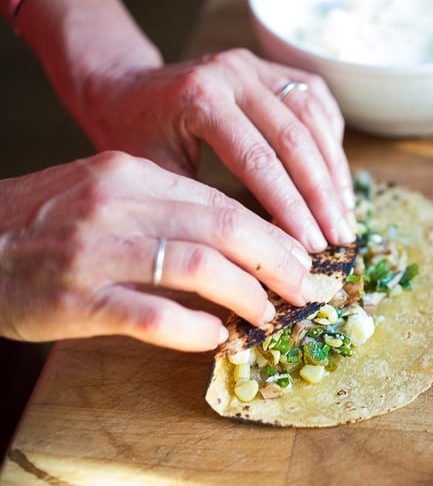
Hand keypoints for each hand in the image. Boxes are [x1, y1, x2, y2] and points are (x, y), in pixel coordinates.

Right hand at [0, 151, 314, 351]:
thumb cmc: (45, 222)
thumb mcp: (106, 194)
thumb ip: (167, 211)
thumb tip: (238, 247)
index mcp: (132, 175)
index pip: (222, 200)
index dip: (272, 232)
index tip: (301, 255)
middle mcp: (118, 205)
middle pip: (223, 226)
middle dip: (277, 259)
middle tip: (306, 286)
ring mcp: (96, 251)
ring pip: (197, 266)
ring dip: (245, 294)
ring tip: (267, 314)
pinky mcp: (75, 299)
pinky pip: (150, 315)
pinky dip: (191, 328)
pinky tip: (213, 337)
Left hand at [79, 48, 355, 252]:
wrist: (126, 88)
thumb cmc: (134, 138)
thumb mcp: (154, 176)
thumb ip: (206, 206)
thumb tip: (261, 252)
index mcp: (199, 97)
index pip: (258, 159)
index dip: (290, 206)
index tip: (311, 247)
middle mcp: (233, 72)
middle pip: (295, 138)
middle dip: (322, 195)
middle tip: (340, 237)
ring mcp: (255, 65)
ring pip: (313, 117)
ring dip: (334, 170)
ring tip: (345, 215)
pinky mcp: (271, 67)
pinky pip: (316, 99)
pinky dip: (331, 139)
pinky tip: (338, 176)